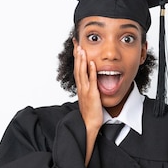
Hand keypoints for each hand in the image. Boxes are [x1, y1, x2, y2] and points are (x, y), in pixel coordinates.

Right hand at [74, 45, 102, 165]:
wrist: (89, 125)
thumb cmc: (90, 113)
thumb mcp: (88, 97)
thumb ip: (89, 88)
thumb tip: (92, 80)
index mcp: (80, 87)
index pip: (77, 69)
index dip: (76, 57)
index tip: (76, 47)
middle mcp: (81, 87)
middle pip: (77, 68)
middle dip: (76, 55)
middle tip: (76, 42)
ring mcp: (86, 90)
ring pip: (82, 72)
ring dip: (81, 60)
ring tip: (81, 49)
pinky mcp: (92, 94)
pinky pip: (91, 81)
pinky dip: (91, 71)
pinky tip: (91, 63)